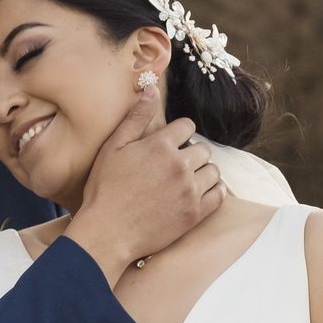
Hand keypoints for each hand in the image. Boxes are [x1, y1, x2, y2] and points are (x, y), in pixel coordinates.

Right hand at [66, 86, 223, 283]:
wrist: (107, 233)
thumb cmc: (104, 189)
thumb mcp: (113, 147)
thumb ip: (136, 117)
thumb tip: (152, 89)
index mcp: (160, 145)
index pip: (187, 126)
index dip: (178, 134)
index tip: (169, 145)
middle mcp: (180, 166)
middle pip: (203, 149)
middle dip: (191, 154)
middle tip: (174, 166)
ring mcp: (189, 191)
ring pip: (213, 171)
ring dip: (203, 172)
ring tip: (185, 180)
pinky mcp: (194, 214)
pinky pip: (218, 195)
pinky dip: (212, 191)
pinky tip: (198, 193)